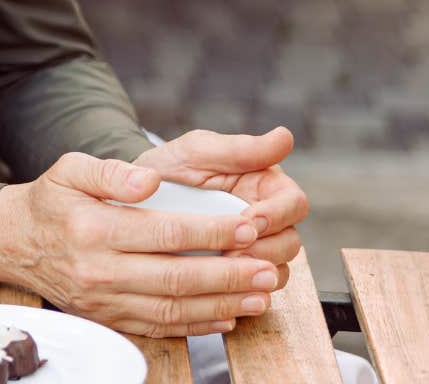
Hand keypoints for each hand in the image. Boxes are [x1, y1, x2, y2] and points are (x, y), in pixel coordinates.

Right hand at [0, 152, 282, 337]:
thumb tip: (150, 179)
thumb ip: (111, 170)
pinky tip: (226, 317)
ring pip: (172, 309)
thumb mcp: (69, 169)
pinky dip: (196, 326)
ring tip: (259, 295)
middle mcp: (99, 270)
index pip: (164, 233)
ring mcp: (103, 300)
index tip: (248, 226)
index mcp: (93, 229)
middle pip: (175, 278)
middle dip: (228, 275)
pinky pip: (158, 328)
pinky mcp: (107, 318)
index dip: (212, 232)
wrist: (12, 243)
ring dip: (221, 305)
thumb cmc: (50, 202)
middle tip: (267, 268)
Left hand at [136, 126, 309, 285]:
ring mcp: (253, 249)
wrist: (133, 199)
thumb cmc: (170, 167)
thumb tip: (285, 136)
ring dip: (255, 274)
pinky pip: (253, 291)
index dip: (277, 215)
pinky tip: (220, 290)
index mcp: (265, 186)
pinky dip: (242, 292)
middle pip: (291, 242)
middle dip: (266, 250)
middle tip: (233, 252)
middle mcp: (267, 220)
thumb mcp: (197, 152)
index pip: (294, 204)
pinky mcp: (236, 274)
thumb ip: (240, 148)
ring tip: (223, 270)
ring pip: (277, 270)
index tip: (249, 221)